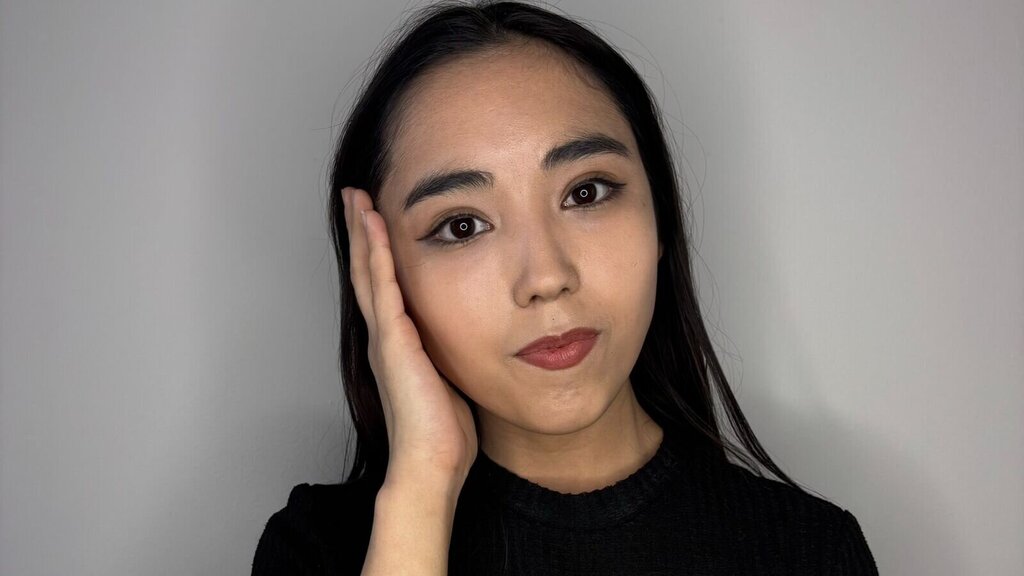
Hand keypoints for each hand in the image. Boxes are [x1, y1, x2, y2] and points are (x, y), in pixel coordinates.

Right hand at [342, 186, 477, 488]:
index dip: (377, 252)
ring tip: (358, 197)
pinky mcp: (394, 341)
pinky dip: (376, 254)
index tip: (376, 219)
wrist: (433, 463)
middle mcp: (386, 336)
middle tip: (356, 195)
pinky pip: (383, 287)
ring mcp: (386, 337)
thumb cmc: (445, 432)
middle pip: (367, 271)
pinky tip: (375, 226)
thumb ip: (452, 354)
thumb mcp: (451, 378)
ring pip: (368, 272)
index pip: (383, 286)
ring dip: (363, 232)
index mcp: (399, 344)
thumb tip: (476, 338)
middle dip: (362, 232)